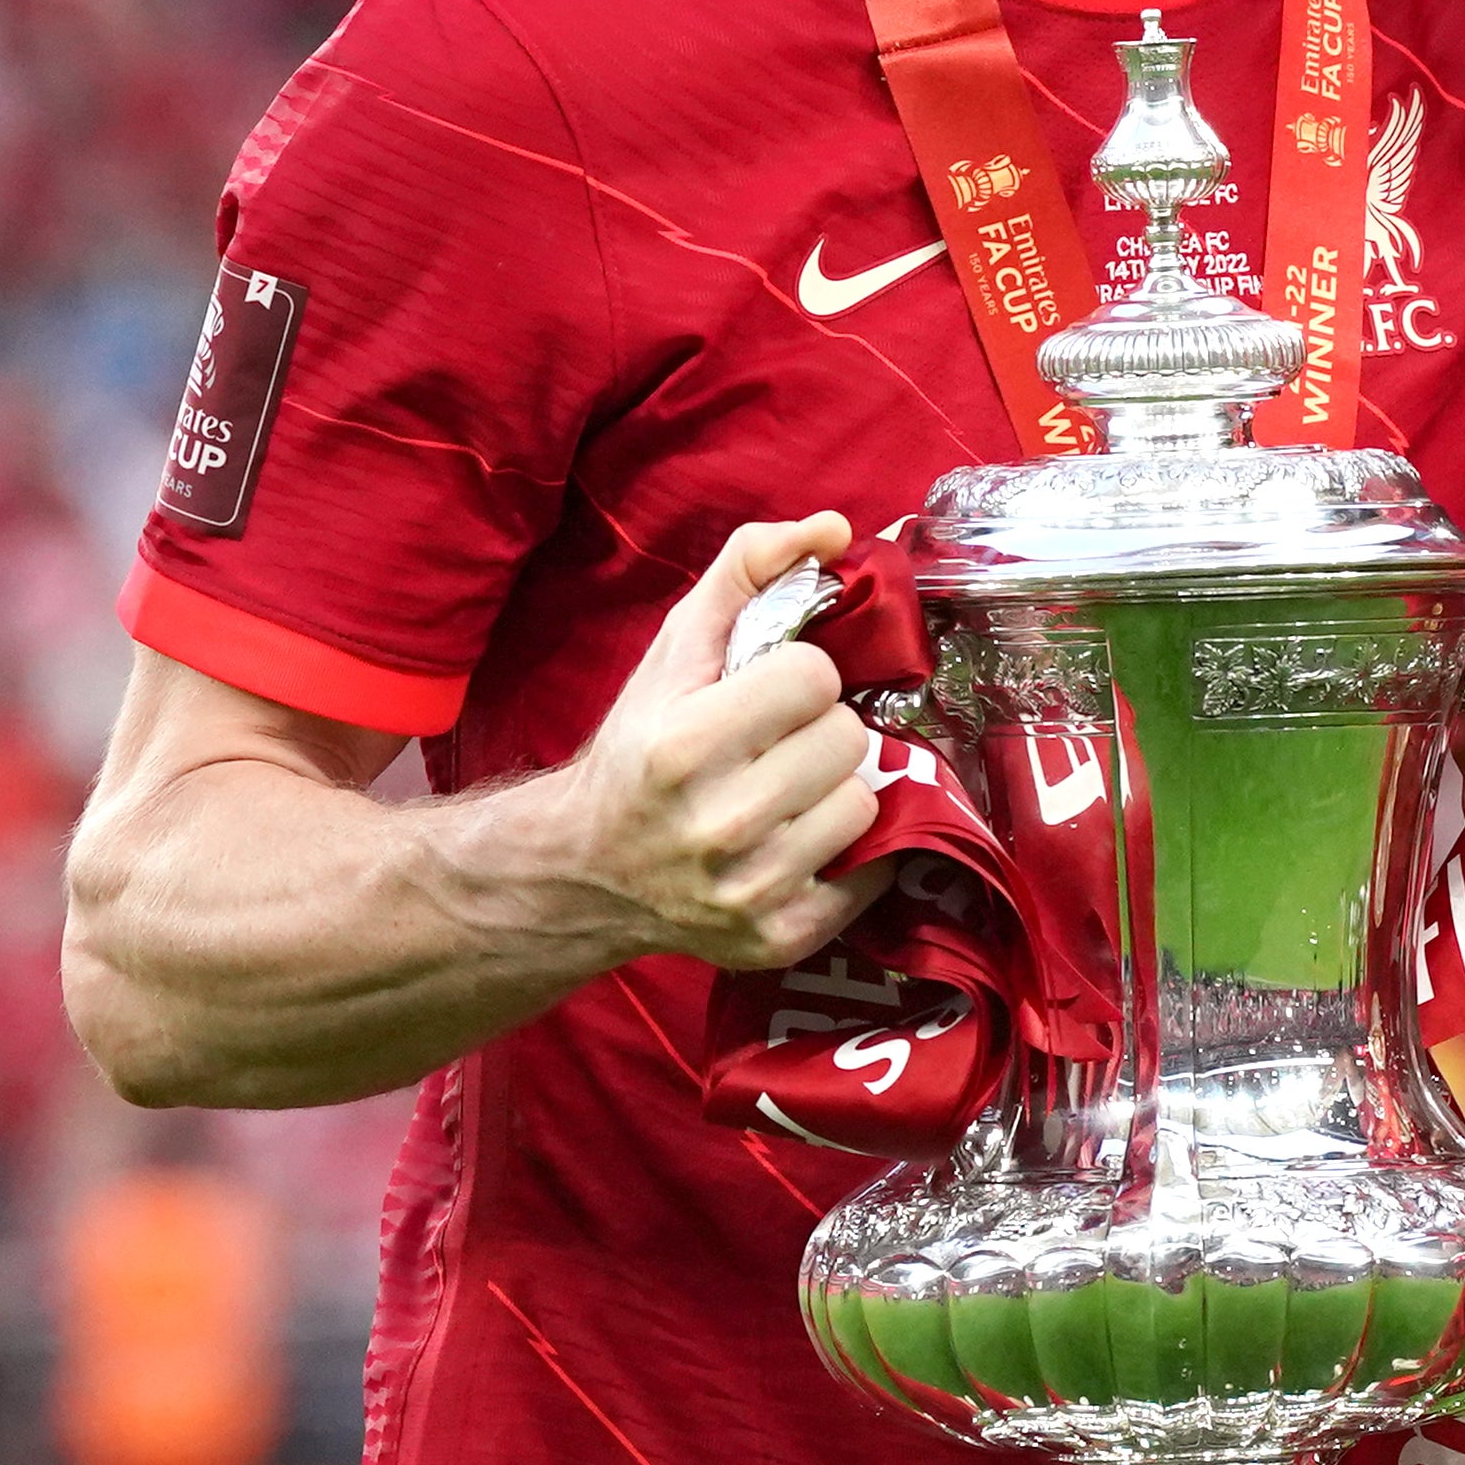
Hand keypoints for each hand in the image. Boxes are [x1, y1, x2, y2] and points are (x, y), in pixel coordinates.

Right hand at [543, 513, 891, 970]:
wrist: (588, 870)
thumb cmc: (640, 748)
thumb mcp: (677, 650)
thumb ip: (749, 569)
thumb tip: (832, 528)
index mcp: (685, 746)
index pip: (814, 675)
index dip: (796, 677)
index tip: (763, 695)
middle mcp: (718, 824)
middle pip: (847, 739)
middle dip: (817, 732)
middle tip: (774, 747)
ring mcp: (751, 889)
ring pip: (864, 801)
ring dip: (833, 790)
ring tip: (784, 794)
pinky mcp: (781, 937)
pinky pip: (876, 869)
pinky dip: (850, 852)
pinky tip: (799, 840)